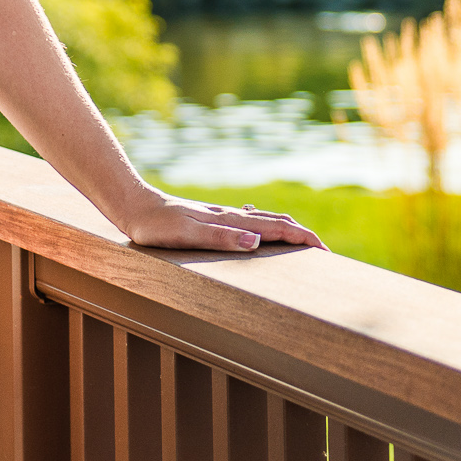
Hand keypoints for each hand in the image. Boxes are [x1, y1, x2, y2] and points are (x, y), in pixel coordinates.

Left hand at [113, 189, 327, 253]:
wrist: (134, 207)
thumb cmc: (157, 226)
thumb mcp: (187, 235)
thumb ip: (222, 237)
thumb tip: (257, 241)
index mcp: (229, 221)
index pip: (276, 229)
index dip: (303, 240)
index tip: (326, 253)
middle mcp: (230, 216)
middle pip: (276, 223)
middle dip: (303, 237)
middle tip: (324, 254)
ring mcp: (222, 216)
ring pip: (263, 221)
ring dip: (286, 231)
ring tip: (303, 243)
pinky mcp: (211, 219)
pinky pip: (248, 222)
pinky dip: (265, 228)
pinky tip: (259, 231)